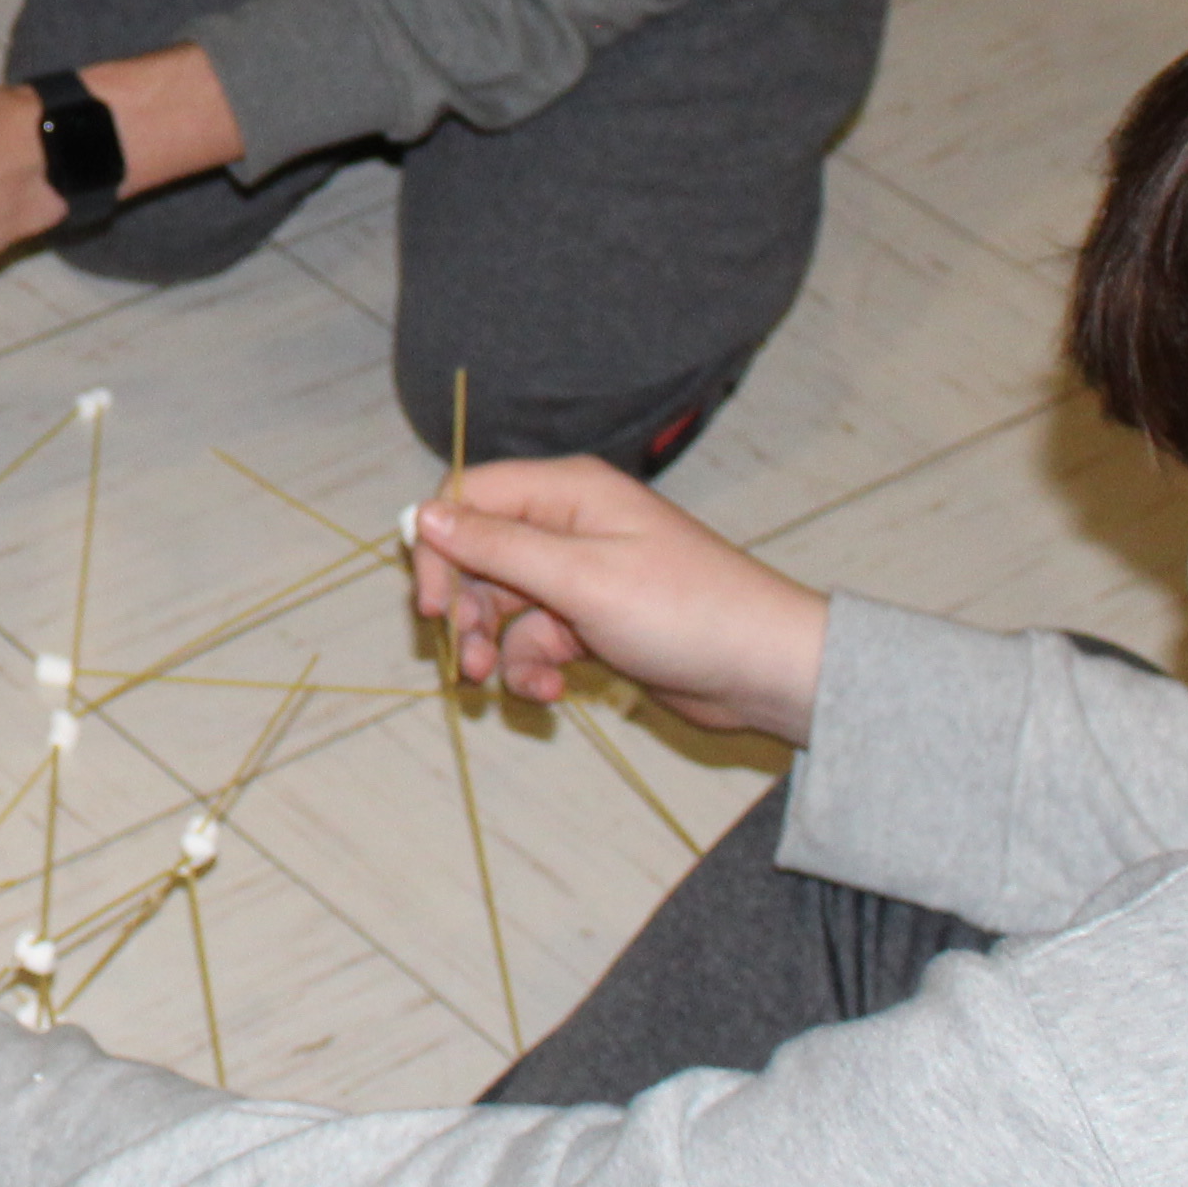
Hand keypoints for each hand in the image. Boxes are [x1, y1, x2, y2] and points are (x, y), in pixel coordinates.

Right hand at [406, 456, 830, 745]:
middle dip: (466, 609)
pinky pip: (536, 641)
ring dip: (495, 648)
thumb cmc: (684, 611)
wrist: (764, 671)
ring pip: (503, 606)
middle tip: (467, 658)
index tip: (431, 603)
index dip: (439, 546)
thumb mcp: (580, 579)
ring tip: (505, 686)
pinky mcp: (592, 623)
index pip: (469, 497)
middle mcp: (569, 526)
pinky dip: (532, 669)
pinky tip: (551, 694)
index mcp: (567, 493)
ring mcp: (581, 577)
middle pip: (478, 556)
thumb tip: (423, 514)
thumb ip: (497, 546)